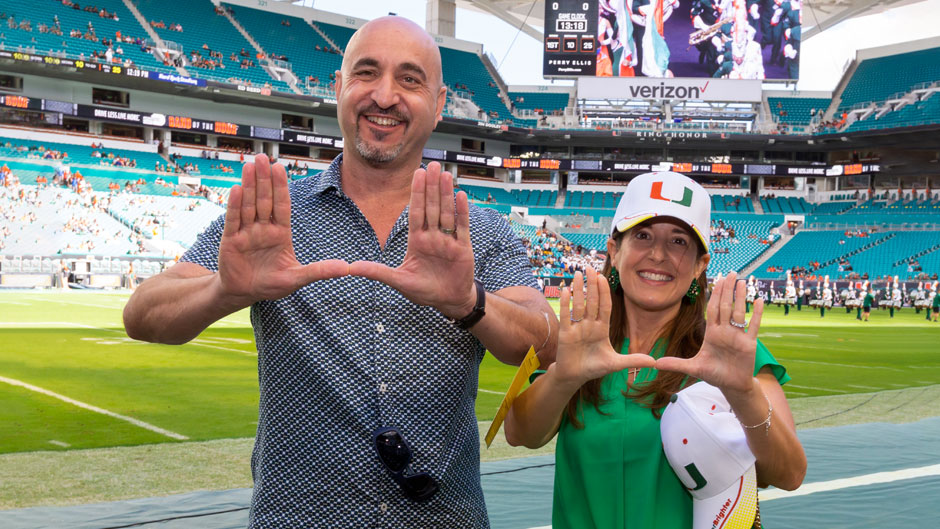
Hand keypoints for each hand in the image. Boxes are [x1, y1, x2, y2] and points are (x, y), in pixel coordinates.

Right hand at [217, 154, 347, 306]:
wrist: (244, 293)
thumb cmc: (271, 284)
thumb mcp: (297, 278)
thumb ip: (319, 271)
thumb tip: (346, 269)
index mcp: (280, 233)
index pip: (282, 205)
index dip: (281, 187)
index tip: (280, 168)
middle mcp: (263, 228)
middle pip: (264, 200)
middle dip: (264, 180)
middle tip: (262, 158)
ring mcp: (246, 232)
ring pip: (248, 205)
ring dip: (249, 186)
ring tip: (249, 165)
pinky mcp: (231, 240)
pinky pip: (234, 220)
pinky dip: (235, 206)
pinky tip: (236, 189)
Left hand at [347, 162, 476, 318]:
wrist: (448, 301)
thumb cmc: (424, 291)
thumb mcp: (398, 281)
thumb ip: (377, 272)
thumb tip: (352, 268)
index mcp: (417, 241)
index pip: (415, 212)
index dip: (416, 193)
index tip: (416, 174)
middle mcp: (433, 237)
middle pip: (431, 207)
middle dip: (431, 187)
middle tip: (432, 165)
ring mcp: (448, 241)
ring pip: (446, 212)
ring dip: (446, 194)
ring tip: (445, 174)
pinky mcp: (463, 247)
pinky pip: (462, 226)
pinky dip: (461, 211)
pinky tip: (460, 195)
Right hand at [553, 268, 654, 386]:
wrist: (575, 377)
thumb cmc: (594, 368)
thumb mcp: (616, 364)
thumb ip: (633, 360)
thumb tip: (655, 362)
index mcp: (601, 329)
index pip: (604, 306)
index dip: (604, 292)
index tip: (604, 277)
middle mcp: (589, 325)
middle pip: (592, 301)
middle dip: (592, 285)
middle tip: (590, 268)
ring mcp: (577, 328)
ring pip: (579, 305)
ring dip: (578, 289)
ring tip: (577, 274)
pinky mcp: (565, 334)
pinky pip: (566, 316)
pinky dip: (566, 304)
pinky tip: (566, 291)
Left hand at [655, 271, 763, 394]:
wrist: (731, 385)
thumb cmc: (714, 374)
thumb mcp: (693, 368)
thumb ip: (676, 364)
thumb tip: (655, 364)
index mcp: (712, 333)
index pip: (713, 309)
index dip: (714, 294)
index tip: (716, 280)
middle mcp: (725, 331)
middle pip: (725, 306)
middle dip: (727, 290)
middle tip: (731, 273)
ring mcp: (738, 336)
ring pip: (739, 312)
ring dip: (740, 297)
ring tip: (742, 282)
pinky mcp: (749, 344)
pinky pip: (753, 326)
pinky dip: (756, 314)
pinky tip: (759, 300)